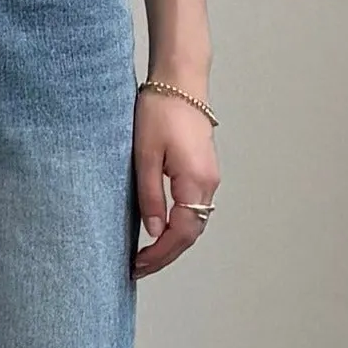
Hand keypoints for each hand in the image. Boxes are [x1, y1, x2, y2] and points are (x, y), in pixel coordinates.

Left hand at [131, 87, 218, 277]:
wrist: (180, 80)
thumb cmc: (160, 111)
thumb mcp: (145, 155)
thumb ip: (150, 196)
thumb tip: (153, 231)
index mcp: (195, 182)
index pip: (180, 233)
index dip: (160, 255)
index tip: (138, 266)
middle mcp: (208, 183)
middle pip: (191, 233)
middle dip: (166, 254)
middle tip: (138, 267)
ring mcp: (209, 176)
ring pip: (194, 221)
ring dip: (173, 241)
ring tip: (147, 253)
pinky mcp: (204, 169)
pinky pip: (194, 206)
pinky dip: (179, 224)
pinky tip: (160, 227)